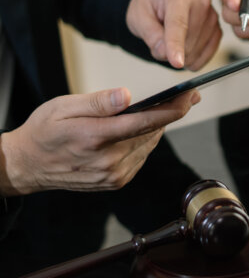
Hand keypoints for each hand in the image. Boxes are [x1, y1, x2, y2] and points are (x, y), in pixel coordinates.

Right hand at [0, 86, 199, 195]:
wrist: (28, 166)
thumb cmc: (44, 131)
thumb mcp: (65, 107)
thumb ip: (99, 102)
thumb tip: (128, 96)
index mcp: (97, 138)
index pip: (145, 122)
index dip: (173, 108)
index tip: (190, 96)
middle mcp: (110, 161)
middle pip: (152, 132)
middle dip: (170, 112)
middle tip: (184, 95)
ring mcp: (114, 174)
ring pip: (149, 144)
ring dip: (158, 126)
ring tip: (165, 108)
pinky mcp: (116, 182)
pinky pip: (140, 156)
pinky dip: (145, 141)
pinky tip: (141, 129)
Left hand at [126, 0, 221, 69]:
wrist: (161, 1)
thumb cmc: (150, 7)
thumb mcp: (138, 17)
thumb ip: (150, 35)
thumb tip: (165, 53)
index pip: (178, 24)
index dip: (176, 45)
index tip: (177, 63)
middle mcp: (201, 3)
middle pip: (187, 42)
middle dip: (169, 51)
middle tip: (159, 38)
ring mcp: (212, 17)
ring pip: (195, 52)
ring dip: (180, 55)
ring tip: (171, 39)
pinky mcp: (217, 31)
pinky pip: (205, 57)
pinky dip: (192, 60)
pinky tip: (183, 49)